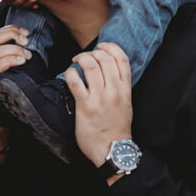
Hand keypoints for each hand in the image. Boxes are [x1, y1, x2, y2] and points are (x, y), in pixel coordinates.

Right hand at [0, 23, 31, 156]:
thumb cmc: (5, 96)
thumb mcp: (10, 75)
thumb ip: (14, 61)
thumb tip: (31, 46)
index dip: (9, 30)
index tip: (26, 32)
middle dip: (11, 36)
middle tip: (27, 40)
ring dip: (13, 50)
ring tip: (27, 55)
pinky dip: (8, 61)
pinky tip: (20, 61)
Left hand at [64, 42, 132, 172]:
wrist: (112, 149)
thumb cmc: (117, 128)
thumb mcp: (126, 104)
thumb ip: (120, 86)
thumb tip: (108, 69)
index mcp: (125, 89)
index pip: (122, 59)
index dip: (110, 47)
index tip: (101, 46)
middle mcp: (114, 91)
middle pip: (104, 58)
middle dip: (92, 52)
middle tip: (84, 57)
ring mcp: (100, 98)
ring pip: (90, 65)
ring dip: (80, 58)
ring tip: (76, 62)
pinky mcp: (85, 106)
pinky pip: (75, 80)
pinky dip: (70, 72)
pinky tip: (69, 74)